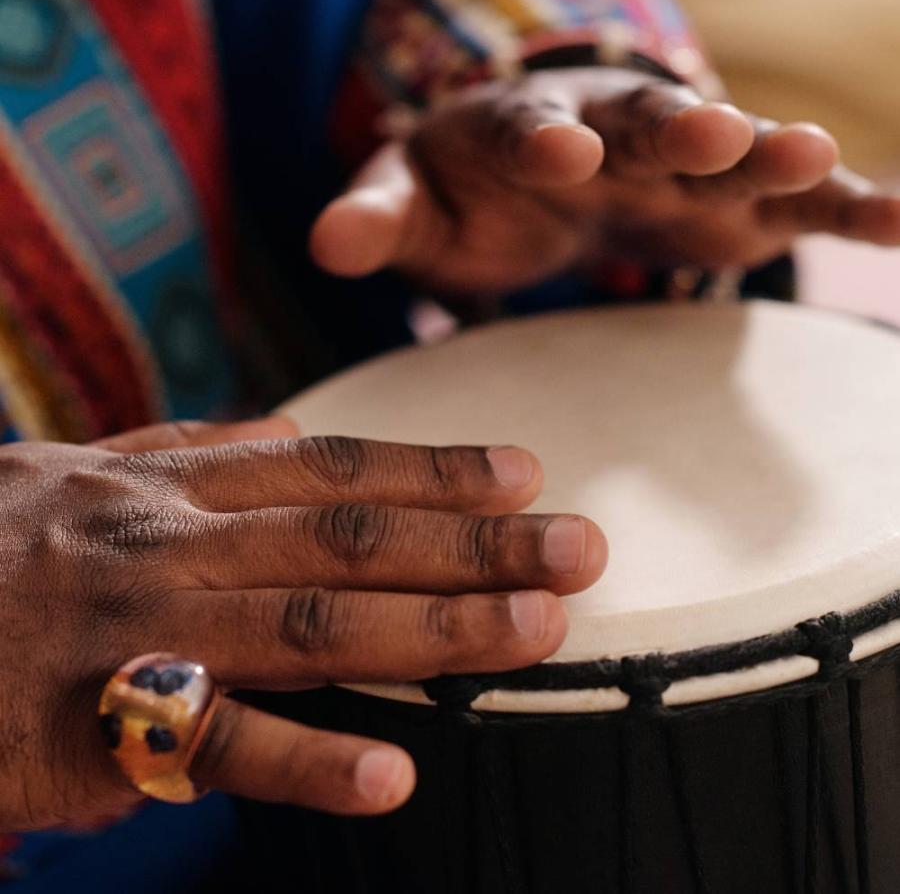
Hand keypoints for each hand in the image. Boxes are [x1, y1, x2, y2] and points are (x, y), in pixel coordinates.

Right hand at [0, 418, 605, 829]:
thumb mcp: (92, 477)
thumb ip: (194, 457)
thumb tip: (290, 436)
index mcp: (167, 482)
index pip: (330, 466)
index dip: (433, 467)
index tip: (524, 470)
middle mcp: (165, 540)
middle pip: (349, 537)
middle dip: (474, 542)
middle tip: (582, 547)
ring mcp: (129, 627)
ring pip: (309, 623)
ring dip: (433, 632)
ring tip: (537, 630)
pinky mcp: (80, 728)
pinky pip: (208, 746)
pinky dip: (305, 760)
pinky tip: (392, 776)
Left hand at [310, 67, 899, 292]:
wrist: (527, 173)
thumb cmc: (457, 192)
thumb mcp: (404, 203)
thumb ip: (371, 218)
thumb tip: (322, 244)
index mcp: (520, 127)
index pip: (531, 126)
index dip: (544, 137)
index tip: (559, 152)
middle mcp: (607, 131)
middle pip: (645, 124)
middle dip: (678, 131)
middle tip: (716, 140)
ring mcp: (671, 162)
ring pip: (728, 154)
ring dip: (772, 158)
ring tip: (820, 169)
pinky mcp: (719, 196)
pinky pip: (782, 199)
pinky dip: (836, 208)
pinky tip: (894, 224)